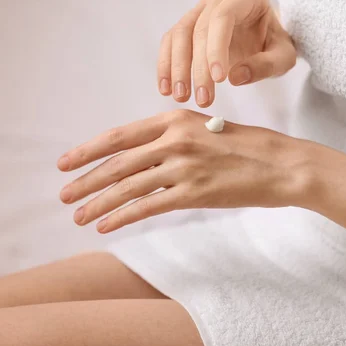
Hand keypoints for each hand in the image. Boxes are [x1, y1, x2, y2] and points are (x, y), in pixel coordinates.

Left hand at [57, 110, 304, 232]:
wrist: (283, 164)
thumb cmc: (248, 146)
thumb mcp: (205, 128)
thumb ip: (173, 137)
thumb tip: (142, 155)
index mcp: (175, 119)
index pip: (120, 136)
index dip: (88, 150)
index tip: (65, 163)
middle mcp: (175, 140)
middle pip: (118, 163)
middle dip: (85, 180)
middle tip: (63, 195)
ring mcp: (184, 167)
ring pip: (128, 187)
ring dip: (98, 204)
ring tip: (77, 216)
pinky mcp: (195, 193)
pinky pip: (149, 206)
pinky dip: (123, 217)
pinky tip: (106, 226)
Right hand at [158, 0, 295, 106]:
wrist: (265, 36)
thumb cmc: (274, 44)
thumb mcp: (284, 57)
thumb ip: (266, 66)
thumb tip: (235, 77)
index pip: (223, 17)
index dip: (216, 48)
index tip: (218, 80)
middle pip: (200, 29)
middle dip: (198, 68)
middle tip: (203, 99)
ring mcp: (200, 7)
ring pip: (179, 34)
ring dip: (177, 68)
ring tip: (181, 96)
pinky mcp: (187, 23)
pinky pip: (170, 41)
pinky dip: (166, 65)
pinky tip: (166, 88)